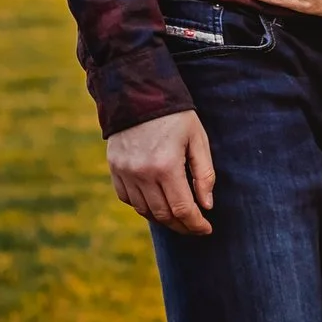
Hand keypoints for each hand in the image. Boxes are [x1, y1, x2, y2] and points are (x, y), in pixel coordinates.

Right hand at [107, 111, 215, 235]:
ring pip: (145, 211)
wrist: (138, 92)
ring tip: (178, 216)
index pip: (183, 209)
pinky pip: (128, 199)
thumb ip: (204, 174)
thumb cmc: (175, 115)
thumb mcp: (197, 139)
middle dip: (182, 225)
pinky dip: (143, 206)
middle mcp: (142, 173)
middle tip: (194, 226)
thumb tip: (206, 206)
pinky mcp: (115, 169)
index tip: (206, 229)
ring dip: (163, 218)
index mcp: (166, 166)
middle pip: (164, 215)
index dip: (196, 224)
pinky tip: (156, 202)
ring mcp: (125, 172)